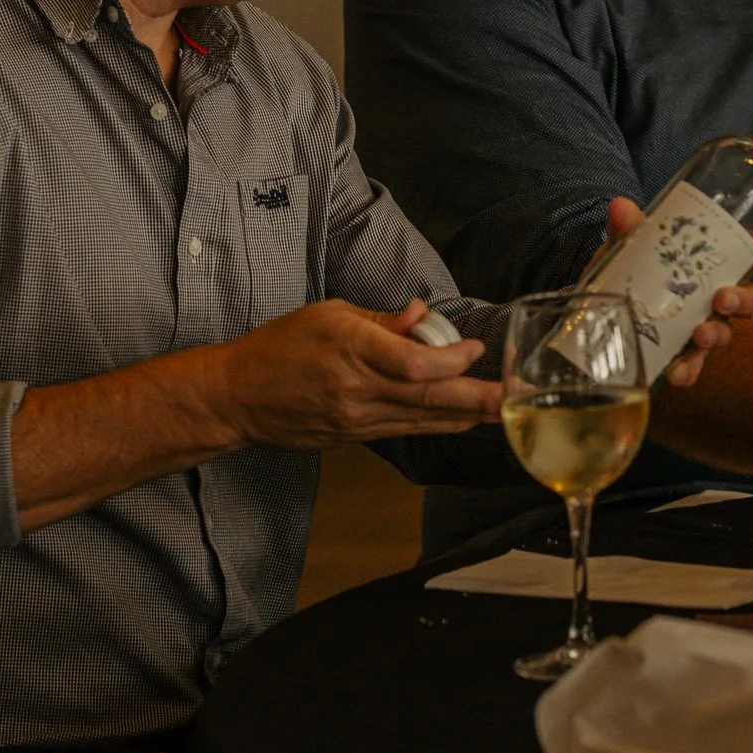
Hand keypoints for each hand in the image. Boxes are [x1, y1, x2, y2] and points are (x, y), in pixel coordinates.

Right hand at [208, 298, 501, 448]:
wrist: (237, 397)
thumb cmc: (279, 347)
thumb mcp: (328, 314)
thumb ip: (380, 319)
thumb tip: (422, 315)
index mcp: (350, 349)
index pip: (414, 363)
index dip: (452, 359)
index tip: (475, 349)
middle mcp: (357, 389)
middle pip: (428, 397)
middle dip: (477, 398)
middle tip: (516, 397)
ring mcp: (356, 419)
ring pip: (423, 420)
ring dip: (466, 415)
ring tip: (504, 411)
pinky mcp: (354, 438)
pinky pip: (405, 431)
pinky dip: (437, 423)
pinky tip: (462, 419)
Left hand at [603, 197, 752, 388]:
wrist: (601, 300)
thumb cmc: (629, 264)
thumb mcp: (629, 244)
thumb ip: (628, 228)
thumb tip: (621, 207)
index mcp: (714, 258)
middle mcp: (716, 292)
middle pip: (750, 299)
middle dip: (743, 300)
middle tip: (722, 299)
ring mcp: (701, 323)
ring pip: (725, 332)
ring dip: (718, 334)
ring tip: (700, 335)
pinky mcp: (680, 350)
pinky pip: (694, 364)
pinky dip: (688, 369)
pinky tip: (676, 372)